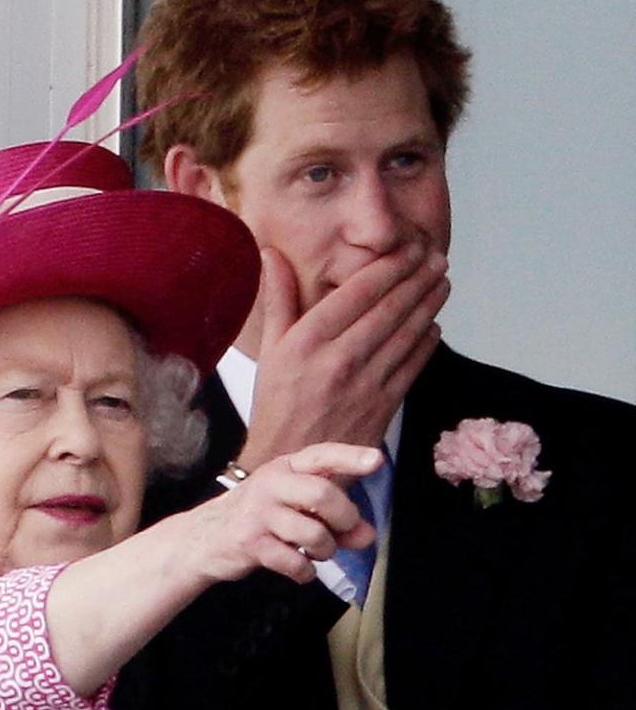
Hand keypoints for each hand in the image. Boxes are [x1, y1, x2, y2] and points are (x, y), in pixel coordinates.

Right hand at [191, 443, 380, 586]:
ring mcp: (259, 513)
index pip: (322, 456)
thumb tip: (368, 535)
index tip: (376, 460)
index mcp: (285, 468)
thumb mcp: (295, 509)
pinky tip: (300, 569)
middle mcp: (271, 484)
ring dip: (325, 550)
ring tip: (317, 553)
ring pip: (313, 533)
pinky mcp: (250, 543)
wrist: (203, 539)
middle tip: (343, 531)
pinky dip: (306, 572)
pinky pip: (294, 562)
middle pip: (323, 494)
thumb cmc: (258, 519)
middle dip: (344, 518)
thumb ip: (335, 520)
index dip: (350, 457)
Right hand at [237, 242, 449, 469]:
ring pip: (407, 334)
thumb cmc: (277, 405)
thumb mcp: (269, 351)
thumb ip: (278, 300)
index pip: (359, 291)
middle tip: (435, 257)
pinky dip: (427, 343)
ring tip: (441, 282)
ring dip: (429, 304)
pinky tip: (434, 325)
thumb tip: (271, 253)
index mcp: (308, 341)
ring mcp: (365, 384)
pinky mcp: (383, 406)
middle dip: (418, 278)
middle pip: (389, 308)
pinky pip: (413, 366)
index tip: (409, 247)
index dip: (390, 265)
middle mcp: (339, 359)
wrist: (288, 462)